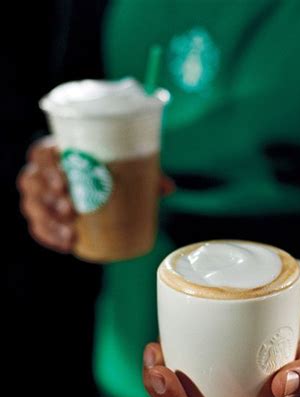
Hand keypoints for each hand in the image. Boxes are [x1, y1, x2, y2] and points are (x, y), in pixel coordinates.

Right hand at [17, 136, 175, 253]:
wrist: (98, 182)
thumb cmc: (110, 170)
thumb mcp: (127, 170)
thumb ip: (144, 175)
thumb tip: (169, 188)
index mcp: (59, 151)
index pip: (40, 153)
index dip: (46, 166)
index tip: (64, 182)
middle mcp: (44, 171)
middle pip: (31, 180)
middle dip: (47, 197)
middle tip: (69, 208)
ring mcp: (40, 193)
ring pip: (32, 205)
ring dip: (48, 220)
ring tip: (70, 232)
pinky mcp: (43, 213)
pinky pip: (38, 226)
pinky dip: (49, 236)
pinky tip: (65, 245)